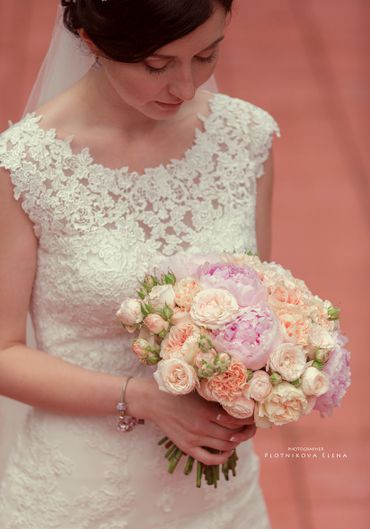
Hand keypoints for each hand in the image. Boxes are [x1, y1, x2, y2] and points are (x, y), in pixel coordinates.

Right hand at [136, 378, 255, 464]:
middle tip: (251, 427)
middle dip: (246, 432)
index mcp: (205, 409)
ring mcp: (194, 438)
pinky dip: (222, 457)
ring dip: (237, 442)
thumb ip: (214, 395)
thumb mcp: (197, 388)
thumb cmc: (176, 389)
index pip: (235, 420)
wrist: (152, 400)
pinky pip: (209, 458)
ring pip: (224, 446)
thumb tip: (236, 398)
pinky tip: (228, 451)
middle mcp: (201, 426)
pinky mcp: (187, 446)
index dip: (248, 420)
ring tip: (241, 435)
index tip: (253, 416)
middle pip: (233, 435)